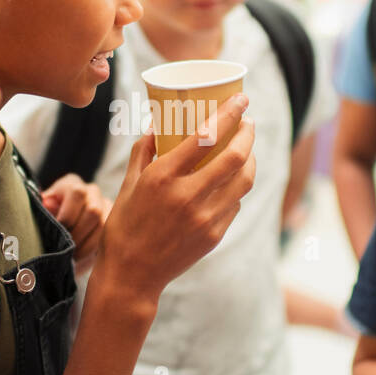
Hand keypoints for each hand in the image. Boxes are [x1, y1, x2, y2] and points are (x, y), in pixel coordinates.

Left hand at [41, 174, 109, 263]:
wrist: (58, 234)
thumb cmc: (47, 223)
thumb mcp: (41, 215)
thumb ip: (44, 210)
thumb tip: (47, 204)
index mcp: (71, 184)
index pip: (77, 193)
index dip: (68, 215)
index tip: (58, 231)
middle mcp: (91, 191)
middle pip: (93, 211)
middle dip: (78, 234)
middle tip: (65, 249)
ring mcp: (105, 206)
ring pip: (103, 225)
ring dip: (86, 244)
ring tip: (72, 256)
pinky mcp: (113, 222)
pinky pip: (109, 236)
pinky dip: (94, 248)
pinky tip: (83, 255)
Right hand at [95, 93, 255, 302]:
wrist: (132, 275)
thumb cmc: (125, 226)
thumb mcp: (129, 184)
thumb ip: (144, 151)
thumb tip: (156, 124)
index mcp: (162, 176)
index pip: (205, 136)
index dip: (229, 113)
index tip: (241, 99)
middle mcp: (187, 195)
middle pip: (235, 157)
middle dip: (247, 134)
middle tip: (248, 123)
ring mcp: (204, 217)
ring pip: (243, 180)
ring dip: (250, 159)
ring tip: (246, 149)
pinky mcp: (214, 235)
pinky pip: (235, 203)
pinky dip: (237, 187)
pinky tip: (232, 180)